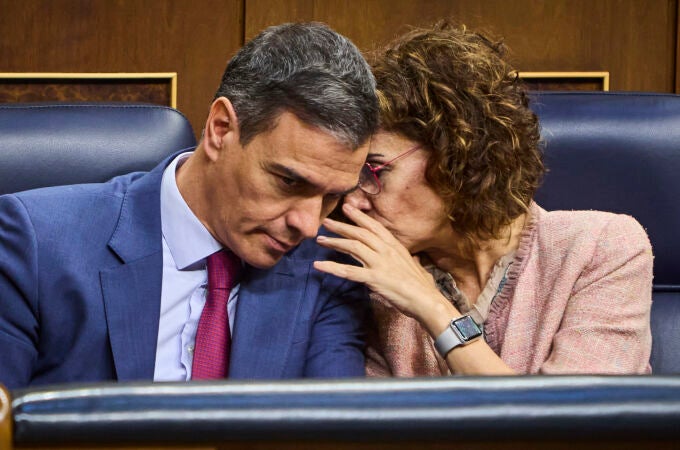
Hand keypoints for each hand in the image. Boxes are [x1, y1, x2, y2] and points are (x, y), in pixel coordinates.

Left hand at [313, 203, 446, 319]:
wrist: (426, 301)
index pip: (375, 227)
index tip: (347, 208)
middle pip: (360, 233)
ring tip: (320, 240)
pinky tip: (318, 266)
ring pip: (353, 247)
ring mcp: (380, 263)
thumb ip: (407, 259)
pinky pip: (348, 271)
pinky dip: (331, 268)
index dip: (360, 217)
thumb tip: (409, 258)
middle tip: (326, 222)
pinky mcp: (374, 278)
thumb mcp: (415, 266)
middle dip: (342, 226)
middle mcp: (386, 251)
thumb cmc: (422, 286)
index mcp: (395, 246)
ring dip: (335, 242)